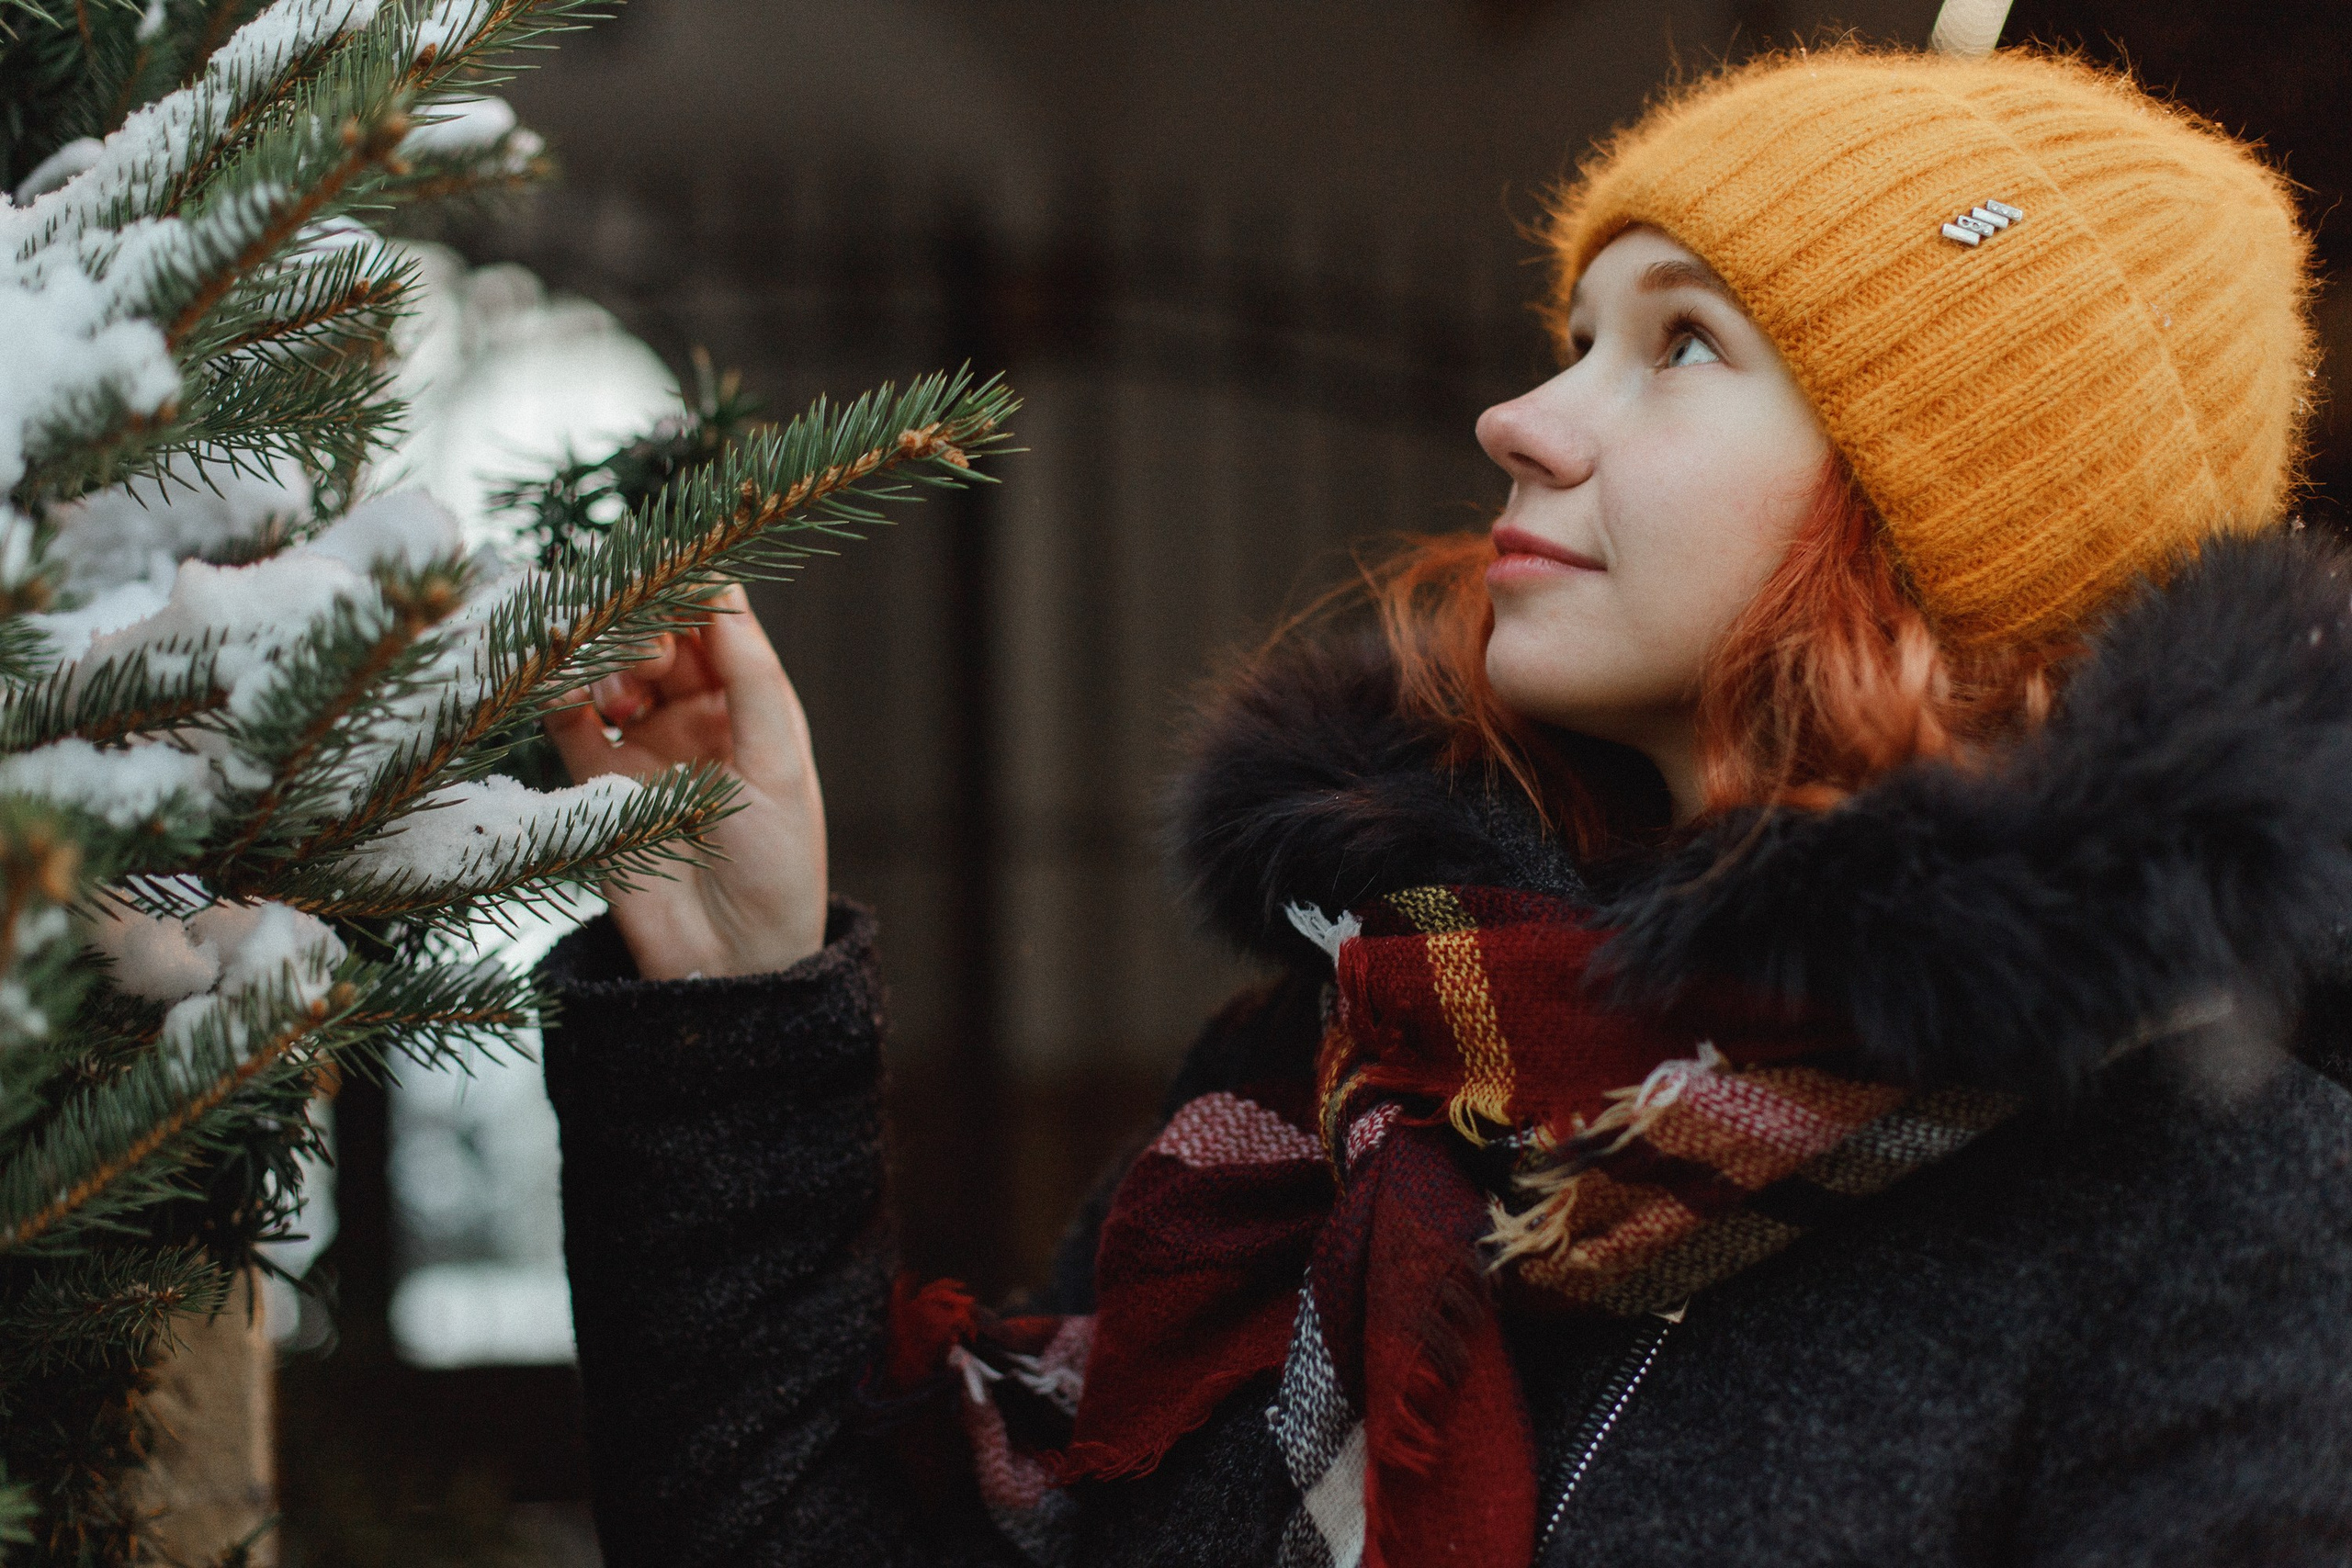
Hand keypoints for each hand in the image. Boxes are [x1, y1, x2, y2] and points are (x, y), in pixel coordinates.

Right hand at [543, 585, 827, 978]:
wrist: (729, 964)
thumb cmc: (778, 867)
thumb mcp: (779, 767)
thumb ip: (751, 678)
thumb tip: (721, 592)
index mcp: (752, 706)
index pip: (717, 623)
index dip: (694, 590)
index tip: (672, 566)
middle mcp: (694, 716)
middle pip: (657, 634)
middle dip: (646, 621)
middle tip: (648, 649)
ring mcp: (641, 744)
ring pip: (608, 666)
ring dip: (606, 652)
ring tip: (621, 685)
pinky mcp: (591, 778)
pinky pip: (564, 715)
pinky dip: (555, 687)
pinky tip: (558, 678)